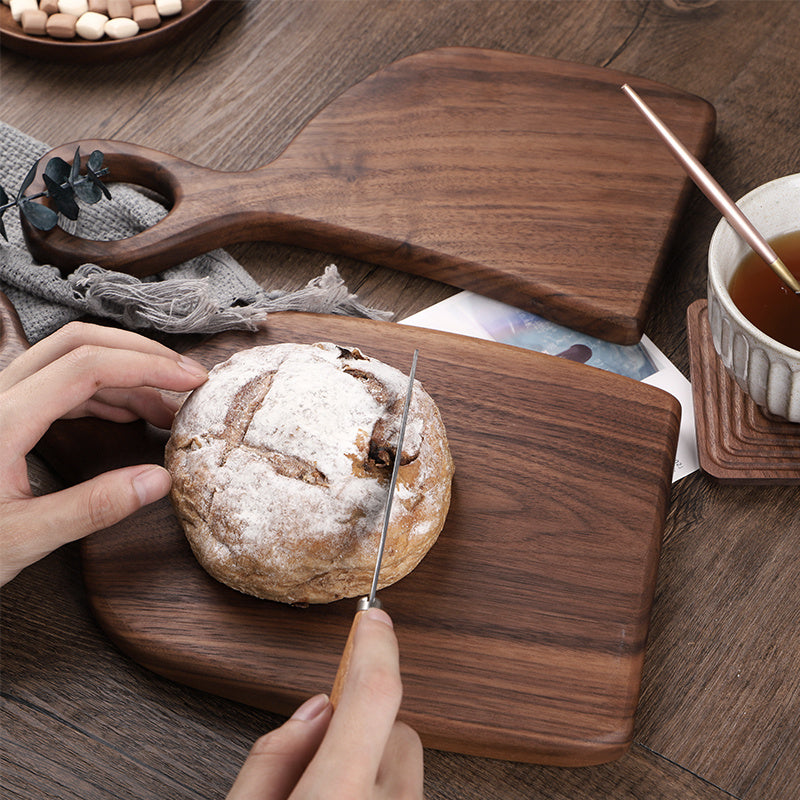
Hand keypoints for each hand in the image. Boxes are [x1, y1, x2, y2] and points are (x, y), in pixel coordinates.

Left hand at [0, 321, 207, 585]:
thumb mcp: (21, 539)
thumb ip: (92, 508)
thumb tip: (159, 481)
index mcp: (2, 419)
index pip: (87, 365)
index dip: (147, 366)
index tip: (191, 381)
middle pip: (79, 343)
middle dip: (141, 354)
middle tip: (186, 380)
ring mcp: (0, 401)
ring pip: (71, 359)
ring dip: (126, 374)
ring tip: (167, 409)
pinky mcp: (4, 414)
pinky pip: (61, 384)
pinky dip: (105, 392)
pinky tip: (130, 416)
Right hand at [227, 607, 423, 799]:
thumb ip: (272, 759)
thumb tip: (314, 712)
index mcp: (338, 797)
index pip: (372, 695)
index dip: (374, 647)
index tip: (374, 618)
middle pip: (396, 729)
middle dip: (362, 729)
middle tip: (319, 765)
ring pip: (405, 762)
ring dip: (375, 766)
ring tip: (332, 797)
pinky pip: (406, 790)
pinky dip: (382, 792)